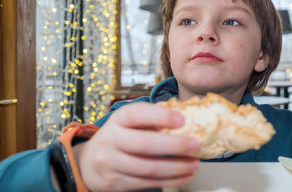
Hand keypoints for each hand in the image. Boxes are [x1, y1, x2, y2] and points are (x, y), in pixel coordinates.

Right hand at [74, 102, 199, 191]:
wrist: (89, 161)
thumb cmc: (120, 136)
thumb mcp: (129, 121)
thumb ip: (153, 117)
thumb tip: (188, 115)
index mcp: (118, 119)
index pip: (137, 114)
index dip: (160, 116)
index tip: (182, 119)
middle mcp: (111, 139)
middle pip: (144, 143)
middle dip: (175, 145)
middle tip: (195, 145)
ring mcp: (110, 163)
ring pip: (148, 168)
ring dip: (177, 167)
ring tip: (194, 164)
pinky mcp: (114, 183)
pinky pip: (146, 183)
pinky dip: (169, 180)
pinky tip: (184, 175)